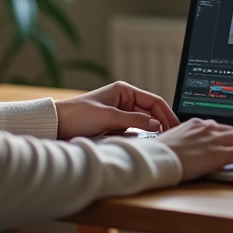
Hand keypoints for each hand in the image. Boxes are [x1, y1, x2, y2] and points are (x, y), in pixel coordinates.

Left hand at [54, 82, 179, 139]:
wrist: (57, 124)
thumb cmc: (78, 115)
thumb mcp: (108, 116)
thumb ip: (134, 121)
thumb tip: (156, 124)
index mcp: (125, 91)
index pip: (153, 101)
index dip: (166, 113)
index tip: (175, 126)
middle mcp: (124, 100)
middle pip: (151, 111)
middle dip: (161, 122)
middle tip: (171, 136)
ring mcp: (120, 113)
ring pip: (144, 122)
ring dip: (152, 130)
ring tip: (162, 140)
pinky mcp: (115, 125)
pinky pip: (134, 130)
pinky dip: (141, 135)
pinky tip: (147, 142)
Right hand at [155, 118, 232, 180]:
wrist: (153, 160)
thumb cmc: (156, 155)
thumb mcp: (171, 142)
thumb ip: (185, 142)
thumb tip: (188, 150)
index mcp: (196, 123)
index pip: (221, 127)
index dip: (232, 135)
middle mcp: (207, 127)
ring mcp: (214, 139)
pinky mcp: (219, 152)